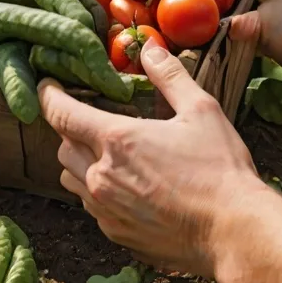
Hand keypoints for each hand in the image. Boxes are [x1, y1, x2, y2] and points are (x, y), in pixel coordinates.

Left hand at [38, 43, 261, 279]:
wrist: (234, 232)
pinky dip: (98, 192)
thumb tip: (150, 48)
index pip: (61, 113)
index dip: (48, 96)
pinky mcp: (115, 233)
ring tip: (107, 154)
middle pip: (63, 146)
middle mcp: (101, 176)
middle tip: (91, 121)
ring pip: (71, 179)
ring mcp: (105, 209)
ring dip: (80, 162)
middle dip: (71, 130)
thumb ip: (170, 77)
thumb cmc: (220, 170)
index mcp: (116, 141)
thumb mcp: (201, 111)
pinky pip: (91, 206)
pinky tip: (126, 187)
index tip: (47, 86)